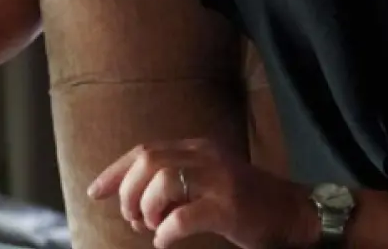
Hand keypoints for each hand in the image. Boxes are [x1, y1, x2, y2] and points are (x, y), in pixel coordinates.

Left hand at [87, 137, 317, 248]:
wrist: (292, 212)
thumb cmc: (245, 203)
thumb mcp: (207, 181)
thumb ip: (174, 182)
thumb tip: (131, 204)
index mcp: (198, 148)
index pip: (145, 150)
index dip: (115, 172)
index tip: (95, 193)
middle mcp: (207, 156)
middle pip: (149, 162)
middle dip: (129, 193)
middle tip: (132, 219)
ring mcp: (219, 179)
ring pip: (163, 182)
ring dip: (147, 210)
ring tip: (152, 228)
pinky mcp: (229, 206)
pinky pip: (184, 216)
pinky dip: (166, 232)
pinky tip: (165, 241)